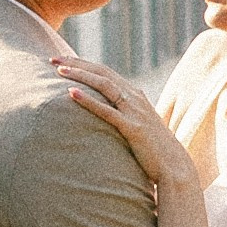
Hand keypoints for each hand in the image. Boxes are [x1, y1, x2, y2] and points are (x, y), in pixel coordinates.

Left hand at [64, 59, 198, 190]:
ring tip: (59, 70)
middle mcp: (135, 98)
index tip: (62, 61)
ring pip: (104, 85)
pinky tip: (71, 94)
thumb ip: (124, 115)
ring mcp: (135, 111)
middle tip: (52, 58)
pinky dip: (88, 100)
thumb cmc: (153, 150)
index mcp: (135, 95)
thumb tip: (107, 112)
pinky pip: (107, 111)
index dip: (83, 64)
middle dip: (76, 64)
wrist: (174, 167)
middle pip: (102, 72)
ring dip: (80, 75)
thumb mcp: (138, 125)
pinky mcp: (133, 128)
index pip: (105, 72)